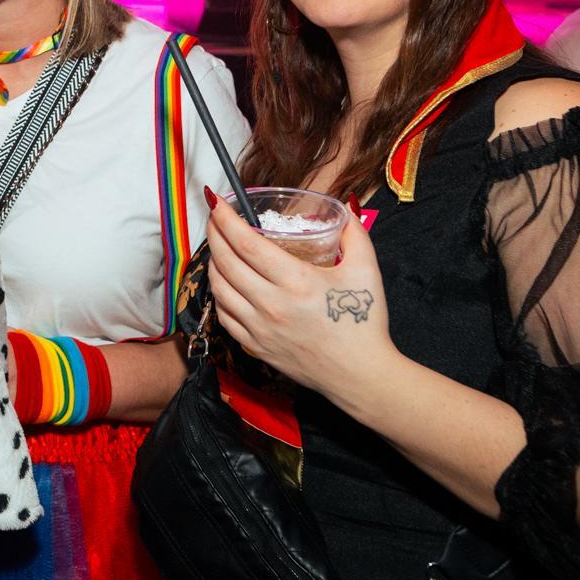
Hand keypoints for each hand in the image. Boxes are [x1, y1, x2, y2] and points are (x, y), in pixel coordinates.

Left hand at [204, 190, 398, 399]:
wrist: (360, 375)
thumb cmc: (363, 322)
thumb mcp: (366, 271)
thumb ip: (354, 234)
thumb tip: (344, 206)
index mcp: (295, 282)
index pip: (246, 244)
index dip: (226, 220)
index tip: (217, 203)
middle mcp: (270, 304)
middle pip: (226, 262)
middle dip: (214, 235)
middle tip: (214, 219)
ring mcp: (259, 328)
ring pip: (219, 289)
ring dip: (213, 263)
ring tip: (218, 247)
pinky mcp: (255, 347)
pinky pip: (224, 316)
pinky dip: (219, 294)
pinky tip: (225, 283)